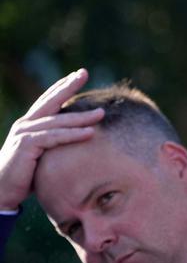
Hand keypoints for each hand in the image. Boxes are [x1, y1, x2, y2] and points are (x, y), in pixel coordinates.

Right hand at [0, 69, 103, 210]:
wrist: (0, 190)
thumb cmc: (24, 176)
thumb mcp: (42, 155)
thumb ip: (54, 144)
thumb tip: (78, 141)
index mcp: (30, 124)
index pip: (48, 100)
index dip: (62, 87)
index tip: (77, 75)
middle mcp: (26, 124)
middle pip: (51, 101)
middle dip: (68, 86)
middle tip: (84, 72)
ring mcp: (25, 133)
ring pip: (58, 121)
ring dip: (81, 117)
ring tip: (101, 113)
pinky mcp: (27, 145)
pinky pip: (55, 138)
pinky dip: (73, 135)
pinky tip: (90, 133)